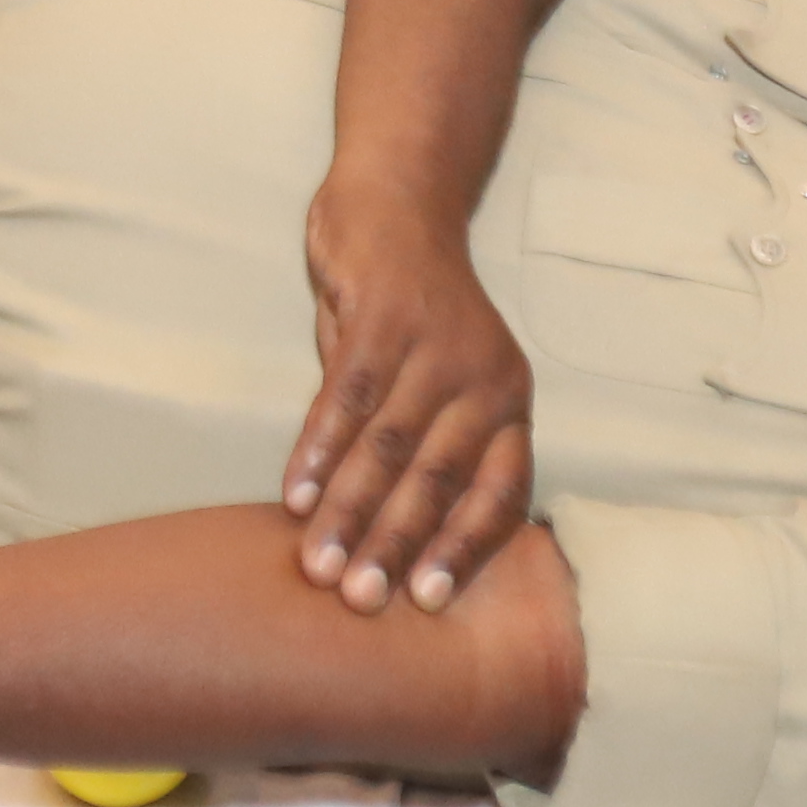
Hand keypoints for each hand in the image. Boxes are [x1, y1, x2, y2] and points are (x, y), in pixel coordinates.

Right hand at [286, 181, 533, 612]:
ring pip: (387, 444)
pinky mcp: (384, 314)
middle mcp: (486, 376)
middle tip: (359, 602)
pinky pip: (347, 396)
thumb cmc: (415, 316)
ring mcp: (436, 343)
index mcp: (510, 403)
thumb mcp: (440, 382)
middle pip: (439, 477)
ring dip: (348, 510)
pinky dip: (318, 449)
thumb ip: (424, 449)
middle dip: (395, 545)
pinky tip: (296, 494)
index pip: (501, 492)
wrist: (399, 203)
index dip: (464, 549)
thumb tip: (389, 542)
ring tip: (317, 564)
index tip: (427, 604)